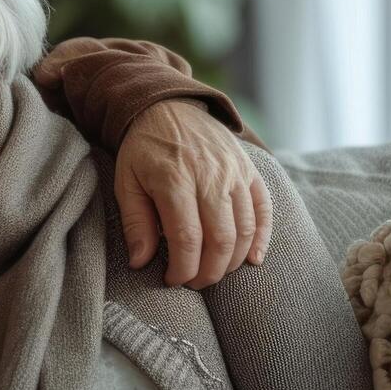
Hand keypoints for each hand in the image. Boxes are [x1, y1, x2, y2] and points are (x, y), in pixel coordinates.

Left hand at [116, 100, 270, 288]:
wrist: (168, 106)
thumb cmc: (142, 149)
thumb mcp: (126, 182)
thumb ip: (135, 223)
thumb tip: (141, 263)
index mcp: (175, 179)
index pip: (187, 238)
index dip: (183, 268)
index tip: (172, 280)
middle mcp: (210, 177)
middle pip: (221, 239)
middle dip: (209, 272)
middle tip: (195, 283)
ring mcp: (234, 173)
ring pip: (245, 229)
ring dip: (233, 261)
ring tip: (214, 273)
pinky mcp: (250, 171)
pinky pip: (264, 210)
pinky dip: (262, 238)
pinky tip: (252, 260)